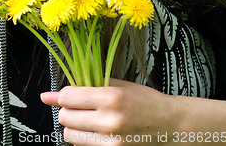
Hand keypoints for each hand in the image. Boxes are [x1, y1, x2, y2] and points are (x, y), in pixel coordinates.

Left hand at [40, 79, 175, 144]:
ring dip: (74, 128)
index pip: (68, 97)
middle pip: (65, 118)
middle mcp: (109, 122)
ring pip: (70, 137)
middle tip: (80, 107)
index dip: (62, 95)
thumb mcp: (119, 85)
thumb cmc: (146, 102)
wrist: (170, 126)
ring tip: (89, 121)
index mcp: (111, 98)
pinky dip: (84, 141)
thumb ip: (88, 86)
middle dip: (67, 111)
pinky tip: (97, 133)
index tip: (65, 95)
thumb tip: (55, 92)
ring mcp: (111, 144)